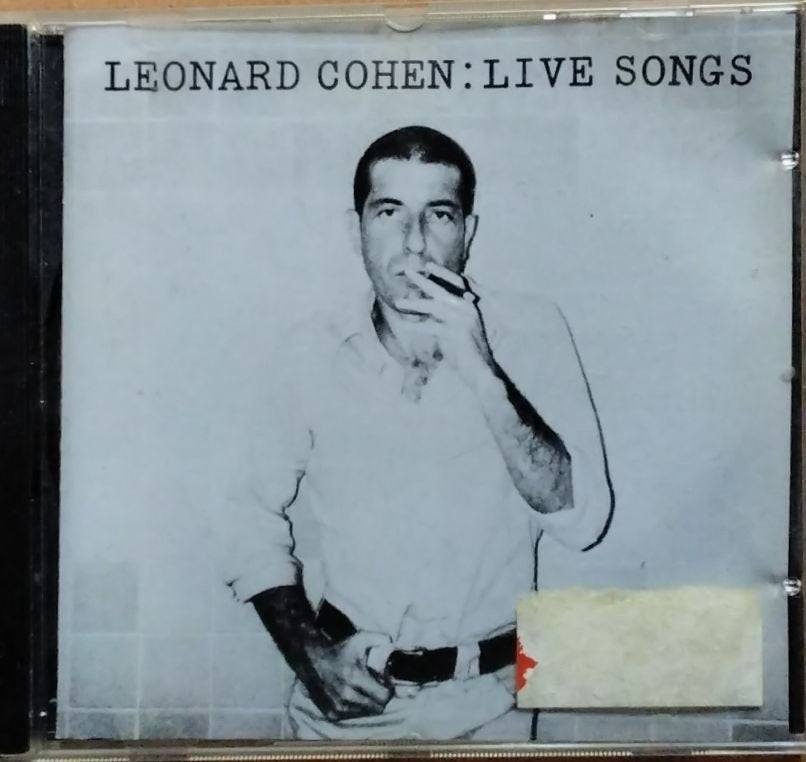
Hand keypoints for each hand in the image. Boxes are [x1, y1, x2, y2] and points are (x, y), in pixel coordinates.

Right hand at [304, 631, 393, 720]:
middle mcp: (346, 697)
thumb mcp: (361, 639)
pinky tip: (353, 694)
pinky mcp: (331, 714)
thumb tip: (392, 645)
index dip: (388, 690)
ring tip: (363, 689)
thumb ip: (380, 639)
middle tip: (377, 687)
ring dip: (368, 703)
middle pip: (377, 708)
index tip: (386, 683)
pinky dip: (356, 707)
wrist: (312, 659)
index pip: (383, 697)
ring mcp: (337, 707)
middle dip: (381, 698)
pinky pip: (353, 715)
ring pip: (366, 713)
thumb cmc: (339, 649)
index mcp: (355, 679)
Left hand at [396, 263, 495, 389]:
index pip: (456, 283)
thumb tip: (424, 305)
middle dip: (423, 280)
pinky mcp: (458, 332)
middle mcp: (469, 309)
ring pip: (435, 307)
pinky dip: (417, 326)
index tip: (426, 265)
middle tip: (407, 270)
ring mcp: (464, 320)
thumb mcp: (455, 328)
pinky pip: (432, 327)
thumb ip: (444, 315)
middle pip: (442, 290)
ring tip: (398, 302)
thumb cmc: (465, 352)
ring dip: (414, 304)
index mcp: (470, 305)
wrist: (481, 371)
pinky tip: (404, 324)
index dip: (441, 273)